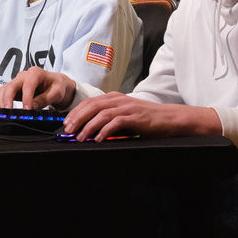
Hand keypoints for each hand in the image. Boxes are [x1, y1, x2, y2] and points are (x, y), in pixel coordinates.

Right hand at [0, 68, 74, 109]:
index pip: (28, 84)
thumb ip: (44, 99)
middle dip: (8, 99)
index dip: (26, 97)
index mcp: (35, 73)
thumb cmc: (57, 86)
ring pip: (4, 90)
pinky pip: (2, 94)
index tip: (27, 109)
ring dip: (1, 102)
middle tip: (9, 112)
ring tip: (3, 114)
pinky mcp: (13, 89)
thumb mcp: (56, 93)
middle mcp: (24, 76)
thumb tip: (32, 106)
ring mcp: (17, 82)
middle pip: (11, 86)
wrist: (56, 85)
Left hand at [62, 92, 221, 141]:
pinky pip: (116, 122)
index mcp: (116, 98)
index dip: (76, 111)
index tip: (66, 123)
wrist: (171, 119)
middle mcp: (120, 100)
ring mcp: (128, 108)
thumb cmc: (148, 119)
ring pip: (101, 114)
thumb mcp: (126, 115)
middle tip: (68, 130)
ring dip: (88, 126)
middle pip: (92, 106)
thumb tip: (92, 130)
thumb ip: (111, 118)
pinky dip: (104, 130)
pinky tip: (98, 139)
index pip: (90, 102)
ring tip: (80, 137)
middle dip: (77, 118)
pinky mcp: (135, 117)